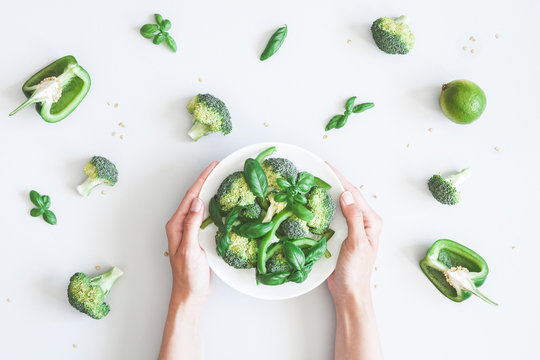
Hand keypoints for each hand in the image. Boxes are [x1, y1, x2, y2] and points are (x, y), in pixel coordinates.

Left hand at [165, 161, 217, 308]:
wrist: (191, 294)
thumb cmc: (188, 276)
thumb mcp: (190, 249)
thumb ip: (192, 225)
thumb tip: (196, 202)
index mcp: (176, 225)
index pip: (190, 197)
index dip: (201, 180)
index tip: (212, 167)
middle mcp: (182, 225)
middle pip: (195, 198)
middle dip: (206, 182)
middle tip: (218, 169)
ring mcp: (190, 231)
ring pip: (201, 206)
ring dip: (210, 193)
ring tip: (222, 180)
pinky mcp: (199, 237)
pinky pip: (207, 217)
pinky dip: (215, 208)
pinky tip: (223, 205)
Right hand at [327, 163, 382, 305]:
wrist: (350, 292)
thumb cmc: (356, 272)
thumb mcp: (357, 243)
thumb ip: (353, 219)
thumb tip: (346, 195)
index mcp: (370, 221)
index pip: (354, 194)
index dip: (339, 179)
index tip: (326, 166)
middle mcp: (362, 221)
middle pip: (346, 195)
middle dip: (333, 181)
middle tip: (316, 169)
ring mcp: (351, 227)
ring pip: (338, 204)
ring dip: (327, 193)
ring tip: (312, 181)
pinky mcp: (341, 234)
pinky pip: (332, 215)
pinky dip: (323, 207)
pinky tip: (313, 202)